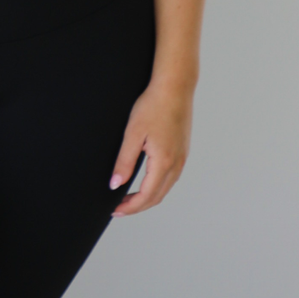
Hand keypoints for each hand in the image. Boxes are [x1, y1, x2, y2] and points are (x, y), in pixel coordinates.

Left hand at [108, 77, 193, 217]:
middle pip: (157, 196)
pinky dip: (157, 186)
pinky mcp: (183, 151)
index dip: (130, 207)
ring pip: (165, 188)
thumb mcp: (133, 134)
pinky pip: (171, 177)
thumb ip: (124, 162)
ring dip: (148, 197)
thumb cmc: (153, 106)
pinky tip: (145, 181)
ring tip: (129, 197)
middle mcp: (177, 163)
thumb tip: (115, 184)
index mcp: (164, 162)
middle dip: (138, 206)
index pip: (146, 196)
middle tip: (119, 207)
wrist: (175, 87)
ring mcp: (182, 157)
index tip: (115, 210)